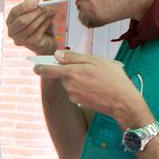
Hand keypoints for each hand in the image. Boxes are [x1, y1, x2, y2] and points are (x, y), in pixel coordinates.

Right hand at [5, 0, 62, 55]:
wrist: (46, 40)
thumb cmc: (39, 24)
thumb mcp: (35, 11)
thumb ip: (33, 4)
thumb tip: (35, 0)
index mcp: (10, 21)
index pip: (14, 12)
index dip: (25, 6)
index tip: (36, 2)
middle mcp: (12, 31)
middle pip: (22, 21)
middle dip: (36, 13)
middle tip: (46, 7)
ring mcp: (20, 39)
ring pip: (32, 27)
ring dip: (43, 17)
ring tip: (51, 12)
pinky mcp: (30, 44)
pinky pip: (38, 32)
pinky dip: (45, 24)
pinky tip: (50, 20)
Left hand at [34, 51, 149, 127]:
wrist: (123, 102)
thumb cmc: (113, 79)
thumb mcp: (96, 61)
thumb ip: (74, 57)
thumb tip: (57, 56)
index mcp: (72, 72)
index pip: (48, 70)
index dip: (40, 67)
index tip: (35, 66)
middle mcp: (69, 85)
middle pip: (63, 75)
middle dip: (72, 70)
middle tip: (90, 68)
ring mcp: (73, 95)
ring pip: (71, 83)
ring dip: (80, 79)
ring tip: (97, 78)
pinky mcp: (78, 102)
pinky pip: (77, 91)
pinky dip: (84, 88)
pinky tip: (97, 87)